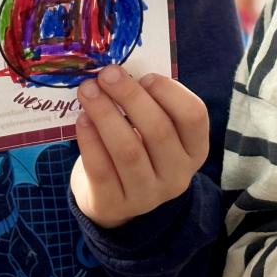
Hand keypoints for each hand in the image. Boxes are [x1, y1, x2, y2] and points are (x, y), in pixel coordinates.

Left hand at [70, 66, 208, 228]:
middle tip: (107, 74)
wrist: (114, 198)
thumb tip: (120, 72)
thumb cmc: (138, 146)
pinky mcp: (114, 205)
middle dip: (130, 96)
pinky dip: (90, 141)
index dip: (170, 92)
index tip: (145, 75)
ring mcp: (147, 195)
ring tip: (87, 90)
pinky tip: (81, 119)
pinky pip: (101, 169)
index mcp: (194, 149)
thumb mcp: (153, 127)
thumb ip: (148, 102)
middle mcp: (177, 175)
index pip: (194, 116)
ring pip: (128, 151)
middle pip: (158, 131)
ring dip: (105, 114)